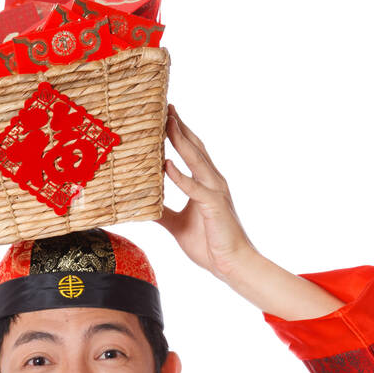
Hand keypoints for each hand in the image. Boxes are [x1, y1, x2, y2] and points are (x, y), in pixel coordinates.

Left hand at [156, 105, 255, 281]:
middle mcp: (212, 182)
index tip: (164, 115)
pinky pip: (194, 189)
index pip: (191, 152)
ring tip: (166, 124)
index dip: (179, 133)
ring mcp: (215, 192)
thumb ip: (162, 213)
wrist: (231, 264)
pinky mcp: (214, 206)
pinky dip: (180, 177)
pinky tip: (166, 165)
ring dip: (180, 142)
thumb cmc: (209, 244)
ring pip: (196, 161)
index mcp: (205, 184)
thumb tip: (142, 207)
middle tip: (165, 107)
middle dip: (179, 127)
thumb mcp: (177, 226)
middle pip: (194, 148)